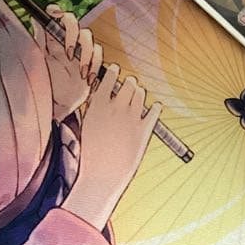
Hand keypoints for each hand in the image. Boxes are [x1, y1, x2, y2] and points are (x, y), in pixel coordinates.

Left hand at [32, 5, 102, 121]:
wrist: (58, 103)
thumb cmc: (47, 82)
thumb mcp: (40, 61)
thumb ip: (39, 39)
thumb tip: (34, 18)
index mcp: (54, 39)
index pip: (58, 17)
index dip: (57, 11)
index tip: (54, 13)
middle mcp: (68, 41)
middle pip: (75, 23)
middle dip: (73, 35)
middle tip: (68, 53)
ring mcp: (80, 50)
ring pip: (88, 38)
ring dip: (86, 54)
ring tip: (80, 71)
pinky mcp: (91, 61)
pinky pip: (98, 55)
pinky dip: (95, 65)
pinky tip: (88, 77)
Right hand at [61, 64, 161, 230]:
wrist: (102, 175)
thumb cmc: (92, 153)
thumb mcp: (88, 124)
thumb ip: (97, 107)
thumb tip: (104, 92)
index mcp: (99, 105)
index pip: (109, 77)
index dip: (113, 71)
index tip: (115, 68)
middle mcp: (116, 107)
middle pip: (129, 84)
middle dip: (130, 83)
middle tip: (130, 84)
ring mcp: (131, 118)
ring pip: (141, 94)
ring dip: (139, 93)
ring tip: (138, 95)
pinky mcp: (144, 130)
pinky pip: (154, 111)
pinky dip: (155, 108)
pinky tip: (155, 107)